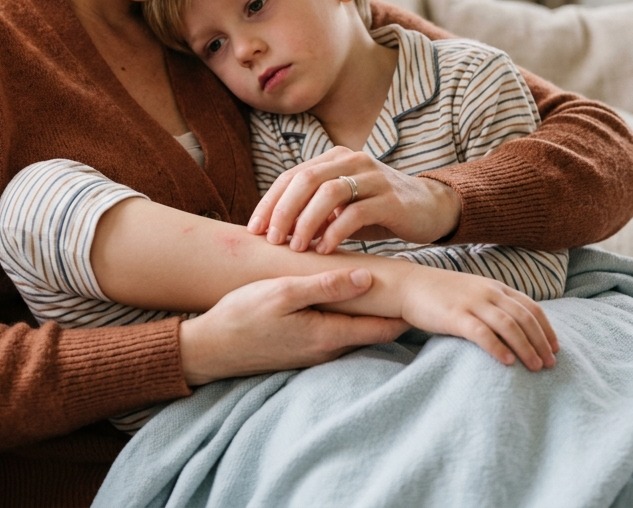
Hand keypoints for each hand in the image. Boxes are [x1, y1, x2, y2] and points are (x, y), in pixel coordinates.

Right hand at [178, 268, 407, 385]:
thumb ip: (326, 286)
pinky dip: (347, 318)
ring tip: (386, 288)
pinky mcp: (301, 351)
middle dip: (393, 311)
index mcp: (328, 335)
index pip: (383, 327)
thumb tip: (368, 278)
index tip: (423, 291)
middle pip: (373, 331)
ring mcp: (313, 354)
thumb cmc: (243, 316)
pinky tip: (345, 300)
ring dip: (369, 313)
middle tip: (412, 286)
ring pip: (354, 332)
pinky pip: (335, 334)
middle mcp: (327, 351)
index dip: (406, 310)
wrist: (209, 349)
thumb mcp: (284, 293)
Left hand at [248, 146, 461, 253]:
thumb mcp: (341, 207)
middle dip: (283, 211)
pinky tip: (326, 249)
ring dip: (306, 222)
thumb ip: (313, 212)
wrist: (430, 208)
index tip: (254, 229)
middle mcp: (351, 161)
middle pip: (305, 180)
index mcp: (334, 159)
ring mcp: (372, 177)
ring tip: (297, 247)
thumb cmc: (377, 210)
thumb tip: (275, 232)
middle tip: (272, 240)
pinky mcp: (390, 199)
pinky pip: (356, 212)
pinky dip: (335, 231)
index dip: (270, 202)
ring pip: (328, 192)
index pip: (291, 176)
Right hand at [397, 265, 558, 370]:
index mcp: (494, 287)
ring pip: (509, 325)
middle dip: (541, 342)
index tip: (555, 348)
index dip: (547, 328)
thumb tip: (516, 327)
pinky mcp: (454, 315)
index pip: (530, 307)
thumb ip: (493, 303)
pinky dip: (498, 348)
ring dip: (526, 348)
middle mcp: (487, 292)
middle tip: (550, 365)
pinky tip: (508, 362)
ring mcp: (471, 302)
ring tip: (535, 367)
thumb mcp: (473, 292)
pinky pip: (482, 332)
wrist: (408, 285)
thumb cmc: (441, 293)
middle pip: (524, 318)